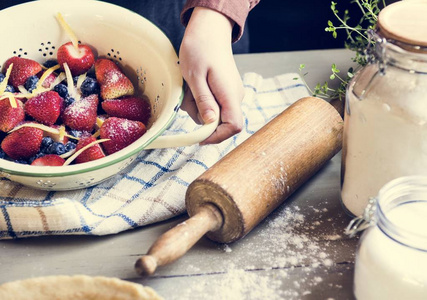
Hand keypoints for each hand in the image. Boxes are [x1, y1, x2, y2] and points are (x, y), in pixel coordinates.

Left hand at [179, 7, 243, 144]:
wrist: (209, 30)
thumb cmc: (200, 48)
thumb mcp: (194, 76)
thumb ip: (203, 101)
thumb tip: (209, 123)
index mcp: (230, 93)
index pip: (234, 126)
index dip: (217, 136)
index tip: (198, 136)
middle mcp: (235, 96)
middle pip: (221, 123)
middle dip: (200, 118)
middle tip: (186, 98)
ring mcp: (231, 94)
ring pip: (214, 114)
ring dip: (197, 107)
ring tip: (188, 88)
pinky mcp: (225, 91)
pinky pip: (213, 105)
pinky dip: (200, 101)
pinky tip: (193, 86)